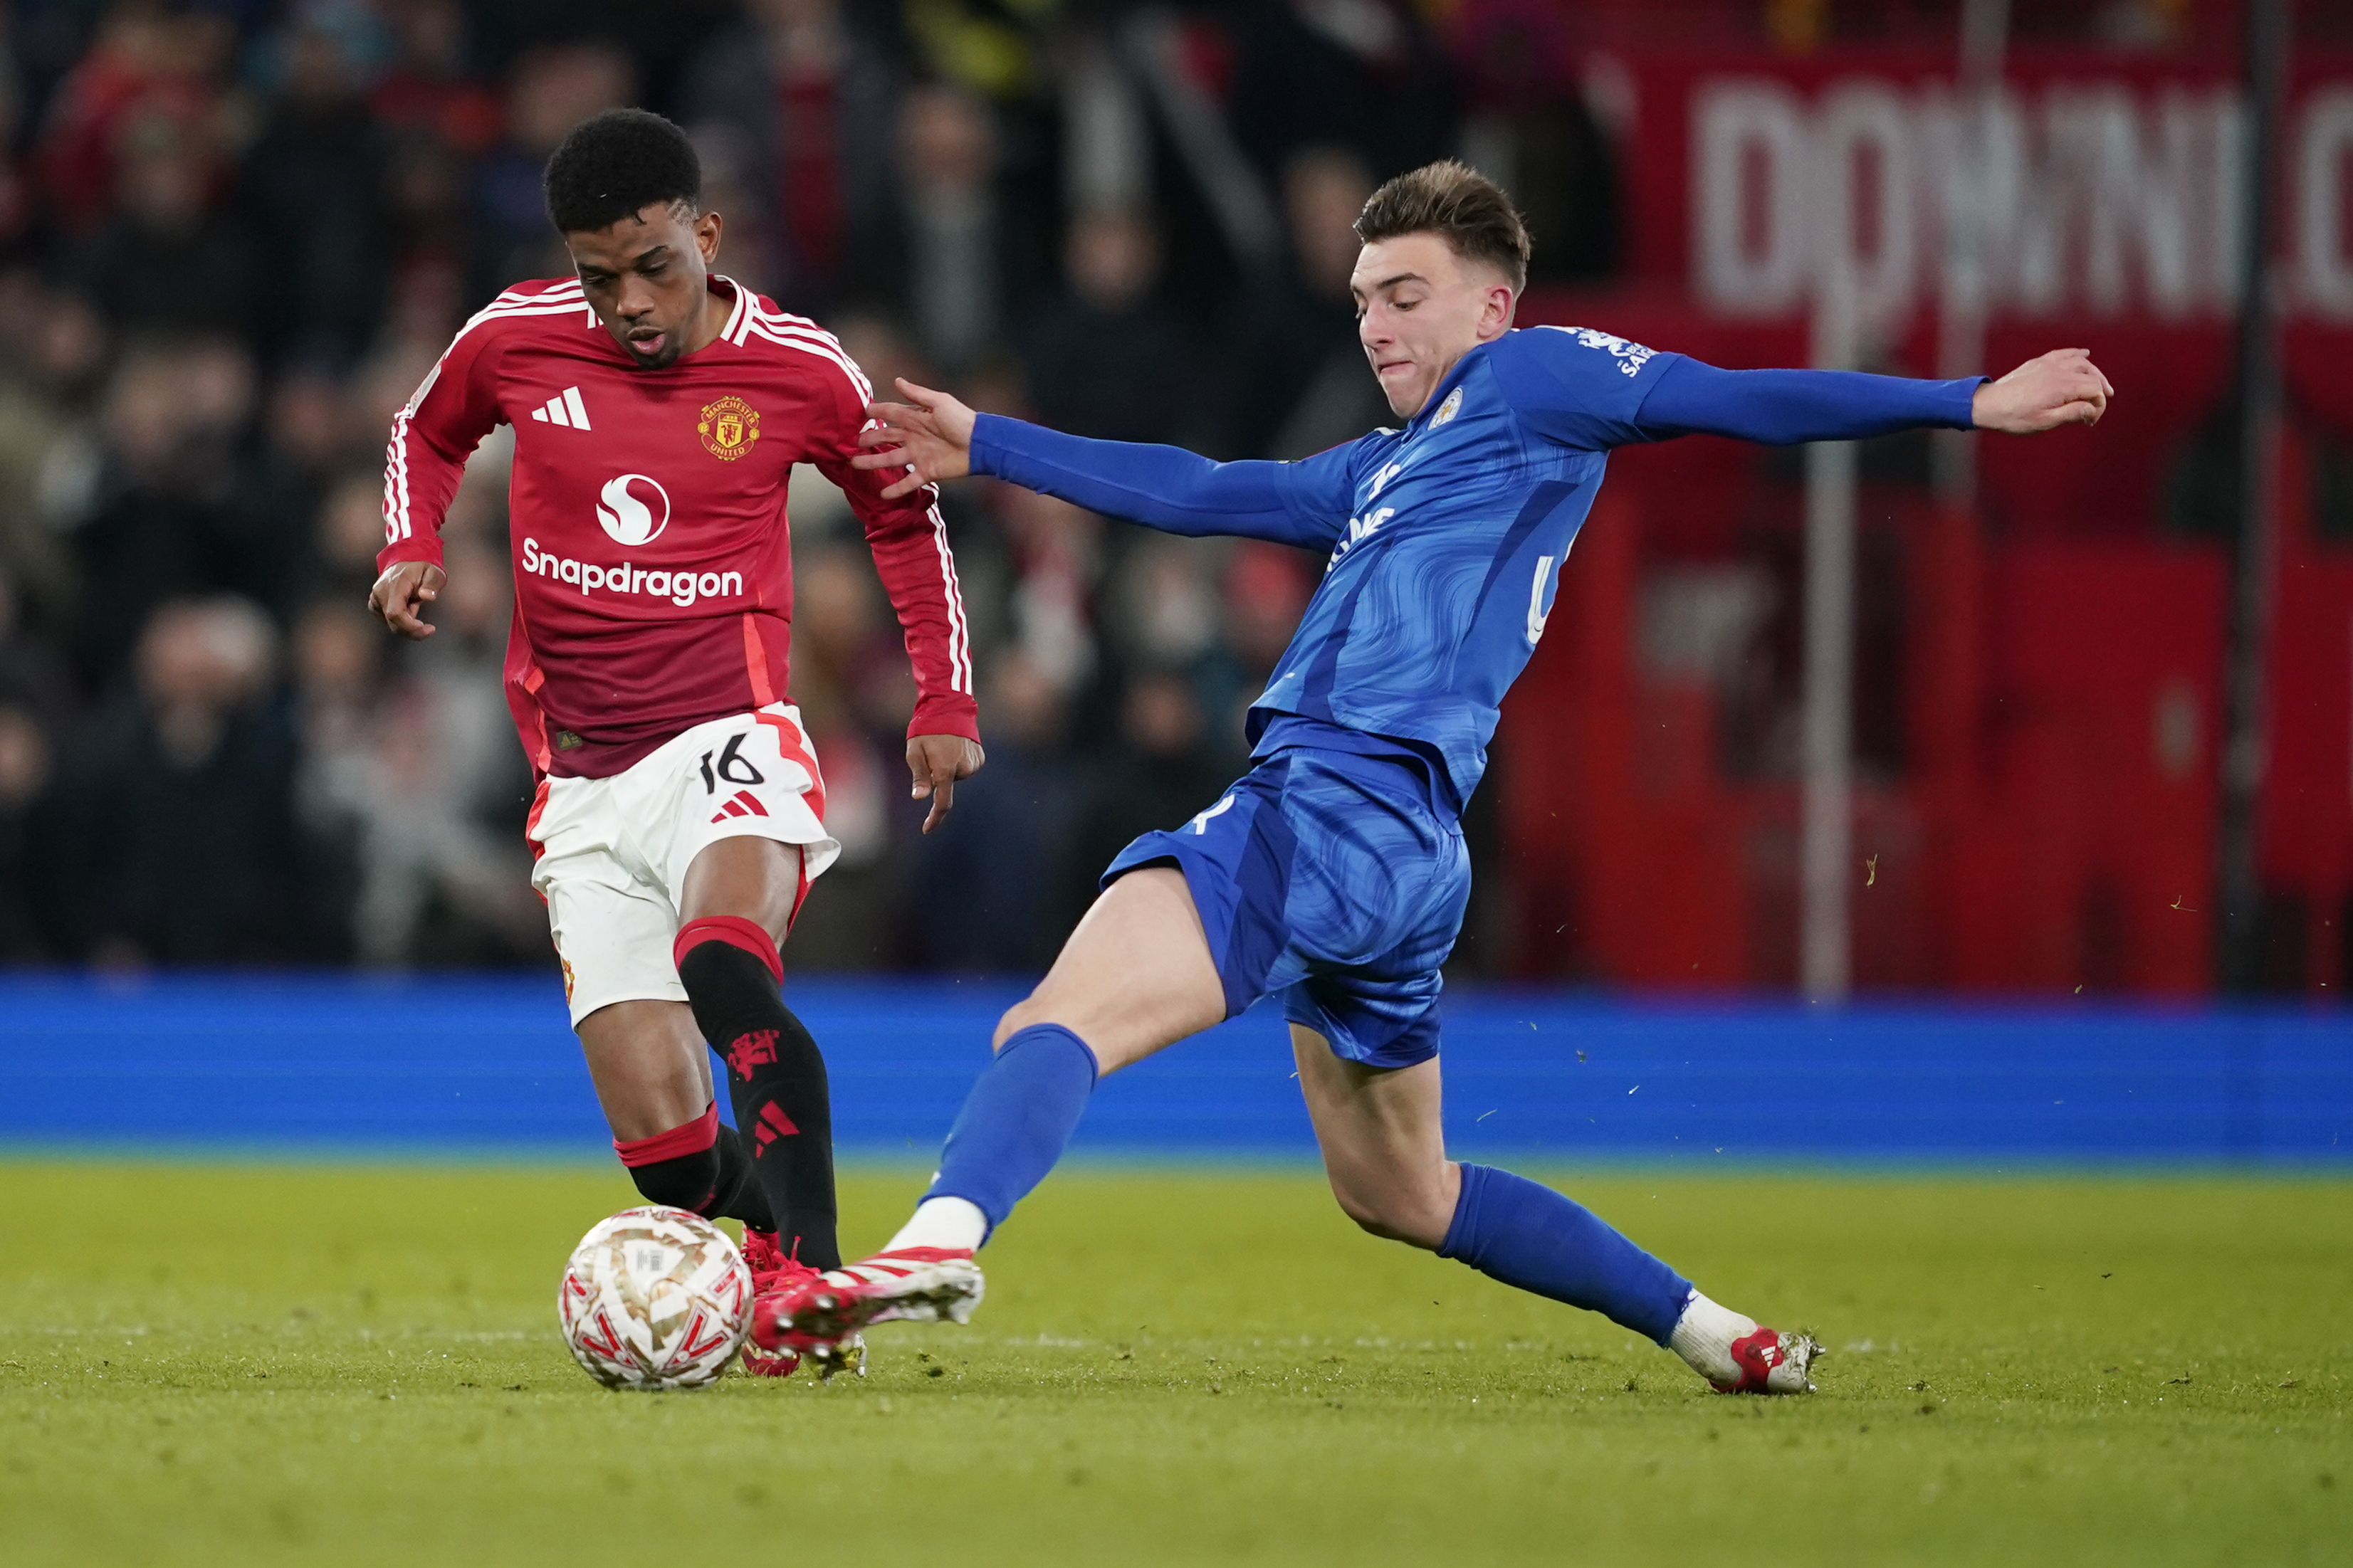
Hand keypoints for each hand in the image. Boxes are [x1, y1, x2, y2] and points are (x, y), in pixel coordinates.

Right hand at [368, 560, 445, 638]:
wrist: (407, 560)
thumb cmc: (423, 568)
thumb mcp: (435, 573)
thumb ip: (432, 585)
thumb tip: (427, 596)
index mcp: (395, 584)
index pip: (395, 613)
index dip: (410, 626)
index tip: (429, 629)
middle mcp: (380, 592)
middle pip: (393, 622)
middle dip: (413, 631)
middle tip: (429, 629)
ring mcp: (375, 598)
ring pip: (390, 623)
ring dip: (407, 624)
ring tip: (416, 605)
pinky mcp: (375, 604)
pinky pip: (388, 620)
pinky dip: (400, 621)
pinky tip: (409, 608)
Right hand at [852, 378, 977, 498]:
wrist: (981, 444)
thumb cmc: (962, 419)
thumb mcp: (939, 402)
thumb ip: (917, 394)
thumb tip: (897, 380)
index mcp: (916, 418)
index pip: (890, 413)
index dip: (876, 412)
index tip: (860, 413)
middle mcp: (914, 436)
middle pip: (886, 437)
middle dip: (869, 439)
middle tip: (852, 443)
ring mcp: (919, 455)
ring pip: (890, 459)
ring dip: (873, 462)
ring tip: (855, 464)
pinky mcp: (927, 472)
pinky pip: (908, 481)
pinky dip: (896, 489)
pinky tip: (882, 494)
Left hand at [907, 732, 984, 833]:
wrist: (950, 707)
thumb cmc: (927, 729)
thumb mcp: (915, 752)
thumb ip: (919, 776)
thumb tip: (920, 798)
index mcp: (945, 770)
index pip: (942, 803)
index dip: (934, 818)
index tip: (926, 829)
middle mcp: (963, 769)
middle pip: (947, 786)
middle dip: (938, 777)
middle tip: (930, 756)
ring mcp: (974, 763)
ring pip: (957, 777)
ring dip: (949, 769)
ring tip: (944, 747)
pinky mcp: (980, 757)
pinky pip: (966, 768)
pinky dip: (959, 763)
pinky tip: (955, 747)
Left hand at [1971, 348, 2112, 433]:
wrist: (1987, 405)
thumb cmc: (2014, 417)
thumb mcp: (2045, 422)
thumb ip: (2072, 414)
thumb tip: (2091, 408)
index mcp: (2063, 386)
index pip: (2095, 390)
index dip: (2099, 405)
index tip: (2090, 421)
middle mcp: (2058, 371)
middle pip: (2092, 375)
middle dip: (2099, 391)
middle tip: (2098, 407)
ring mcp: (2048, 364)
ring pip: (2081, 362)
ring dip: (2093, 373)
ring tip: (2099, 385)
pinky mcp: (2038, 362)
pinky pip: (2063, 353)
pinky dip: (2077, 354)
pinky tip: (2085, 354)